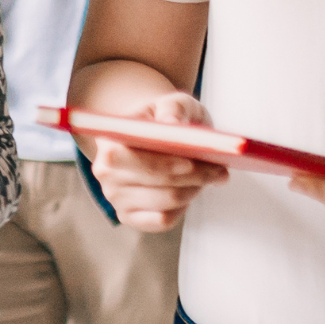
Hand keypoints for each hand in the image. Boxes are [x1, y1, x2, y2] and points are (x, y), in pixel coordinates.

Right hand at [82, 91, 228, 231]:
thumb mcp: (173, 103)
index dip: (163, 163)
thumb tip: (171, 122)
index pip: (132, 159)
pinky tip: (189, 190)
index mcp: (109, 141)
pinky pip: (163, 220)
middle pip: (154, 182)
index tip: (192, 161)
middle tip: (219, 169)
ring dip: (194, 190)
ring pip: (164, 202)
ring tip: (210, 176)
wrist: (151, 135)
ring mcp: (115, 197)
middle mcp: (105, 172)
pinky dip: (183, 207)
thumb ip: (173, 107)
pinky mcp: (128, 216)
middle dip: (192, 177)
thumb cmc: (163, 118)